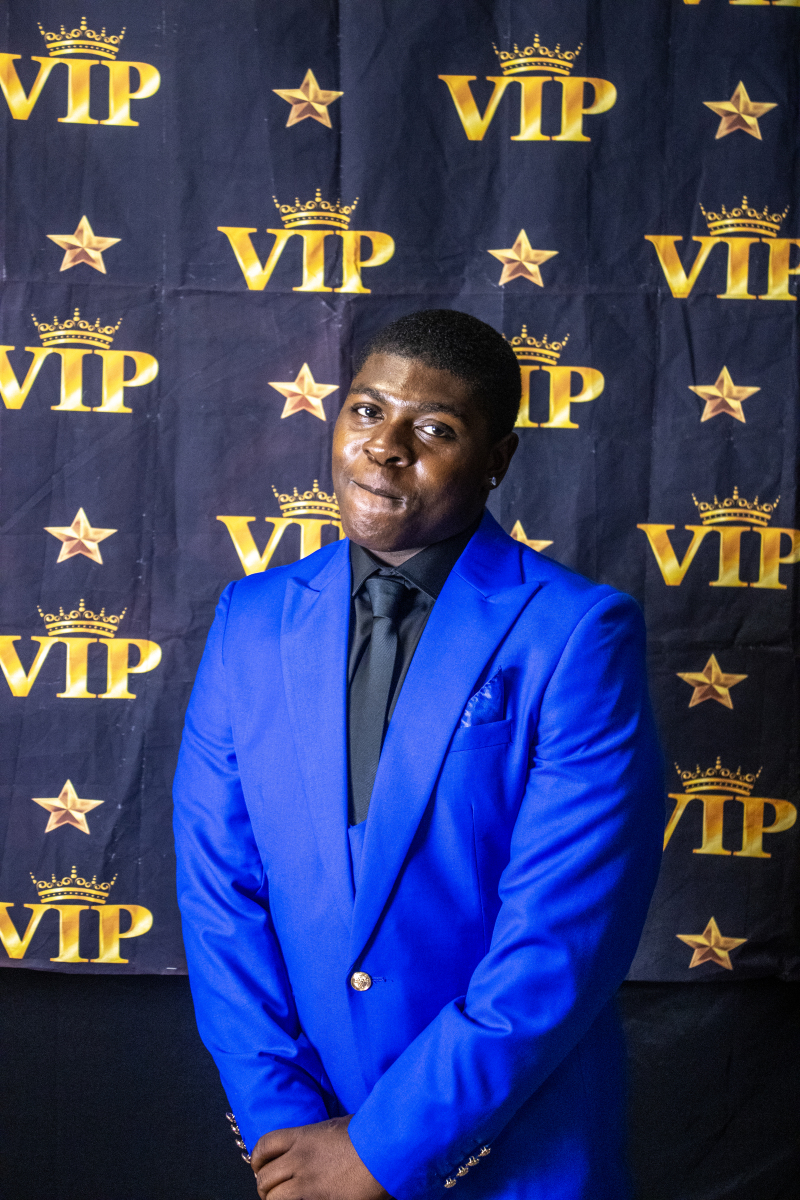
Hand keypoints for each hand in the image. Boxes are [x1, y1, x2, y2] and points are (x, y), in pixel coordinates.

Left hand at [251, 1115, 389, 1199]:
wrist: (384, 1149)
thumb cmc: (367, 1132)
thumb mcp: (335, 1126)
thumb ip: (317, 1137)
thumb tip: (312, 1144)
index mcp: (303, 1137)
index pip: (264, 1145)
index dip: (257, 1158)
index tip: (260, 1166)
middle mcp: (299, 1159)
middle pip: (264, 1177)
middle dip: (264, 1185)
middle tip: (271, 1190)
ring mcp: (308, 1183)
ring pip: (274, 1198)